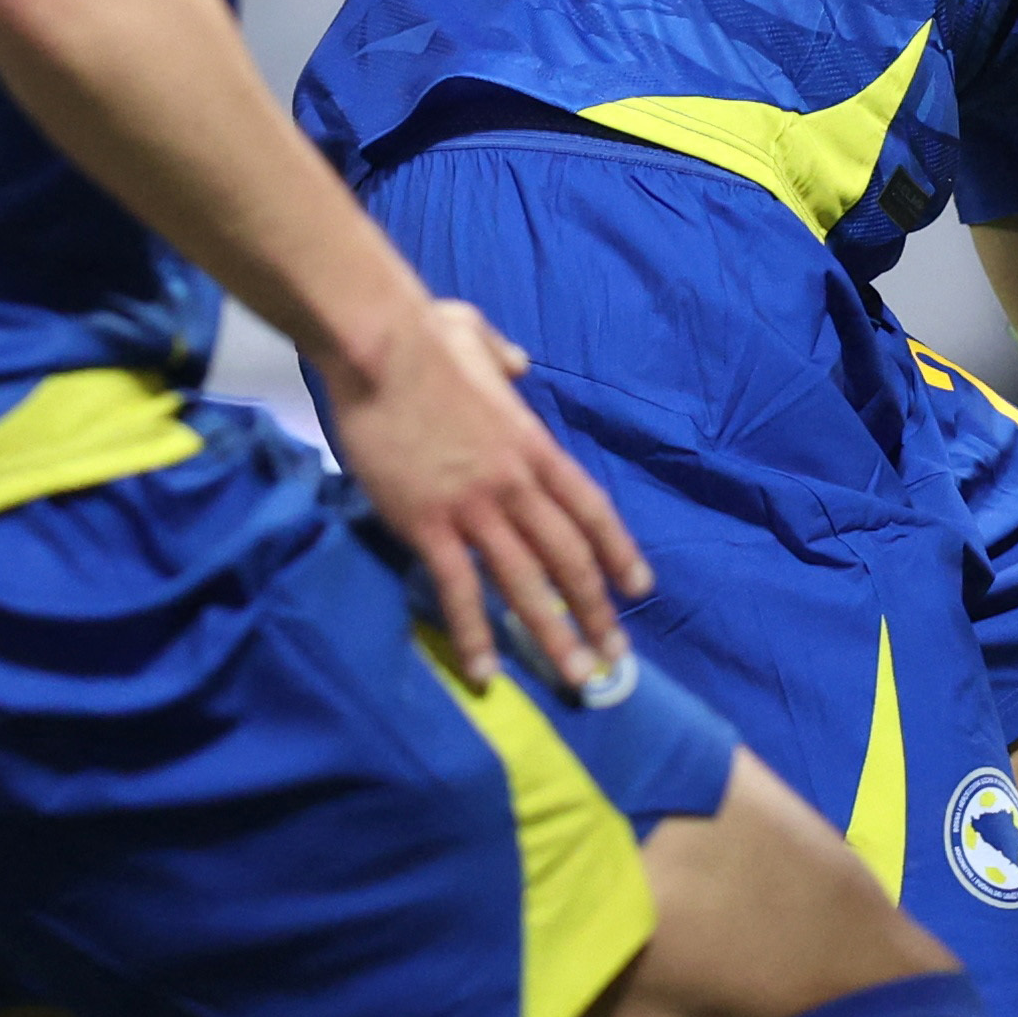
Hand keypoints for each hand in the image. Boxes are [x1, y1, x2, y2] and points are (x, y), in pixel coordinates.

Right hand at [325, 299, 650, 690]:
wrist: (379, 347)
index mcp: (534, 444)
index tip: (639, 588)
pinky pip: (457, 589)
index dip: (619, 551)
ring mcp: (474, 506)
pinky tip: (485, 671)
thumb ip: (504, 357)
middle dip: (596, 611)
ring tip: (575, 678)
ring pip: (525, 583)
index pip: (590, 508)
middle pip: (569, 557)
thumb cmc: (423, 337)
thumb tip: (518, 363)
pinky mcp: (427, 522)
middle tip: (614, 656)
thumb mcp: (479, 337)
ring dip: (553, 636)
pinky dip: (473, 633)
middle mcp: (516, 483)